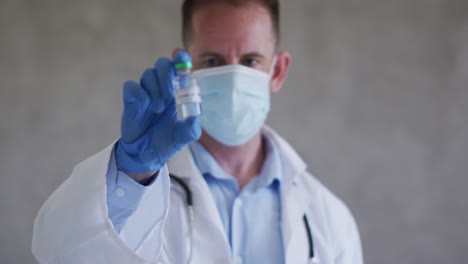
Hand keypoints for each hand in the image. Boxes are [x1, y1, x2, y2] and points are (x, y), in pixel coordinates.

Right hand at [115, 54, 200, 174]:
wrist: (146, 155)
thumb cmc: (167, 141)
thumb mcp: (183, 137)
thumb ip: (191, 128)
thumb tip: (195, 117)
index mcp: (178, 92)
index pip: (180, 67)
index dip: (180, 58)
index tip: (181, 57)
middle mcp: (163, 88)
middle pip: (163, 64)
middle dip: (167, 74)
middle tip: (170, 94)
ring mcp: (146, 91)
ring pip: (148, 74)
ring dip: (155, 89)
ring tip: (158, 109)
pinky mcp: (131, 98)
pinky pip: (132, 86)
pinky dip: (139, 93)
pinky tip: (145, 106)